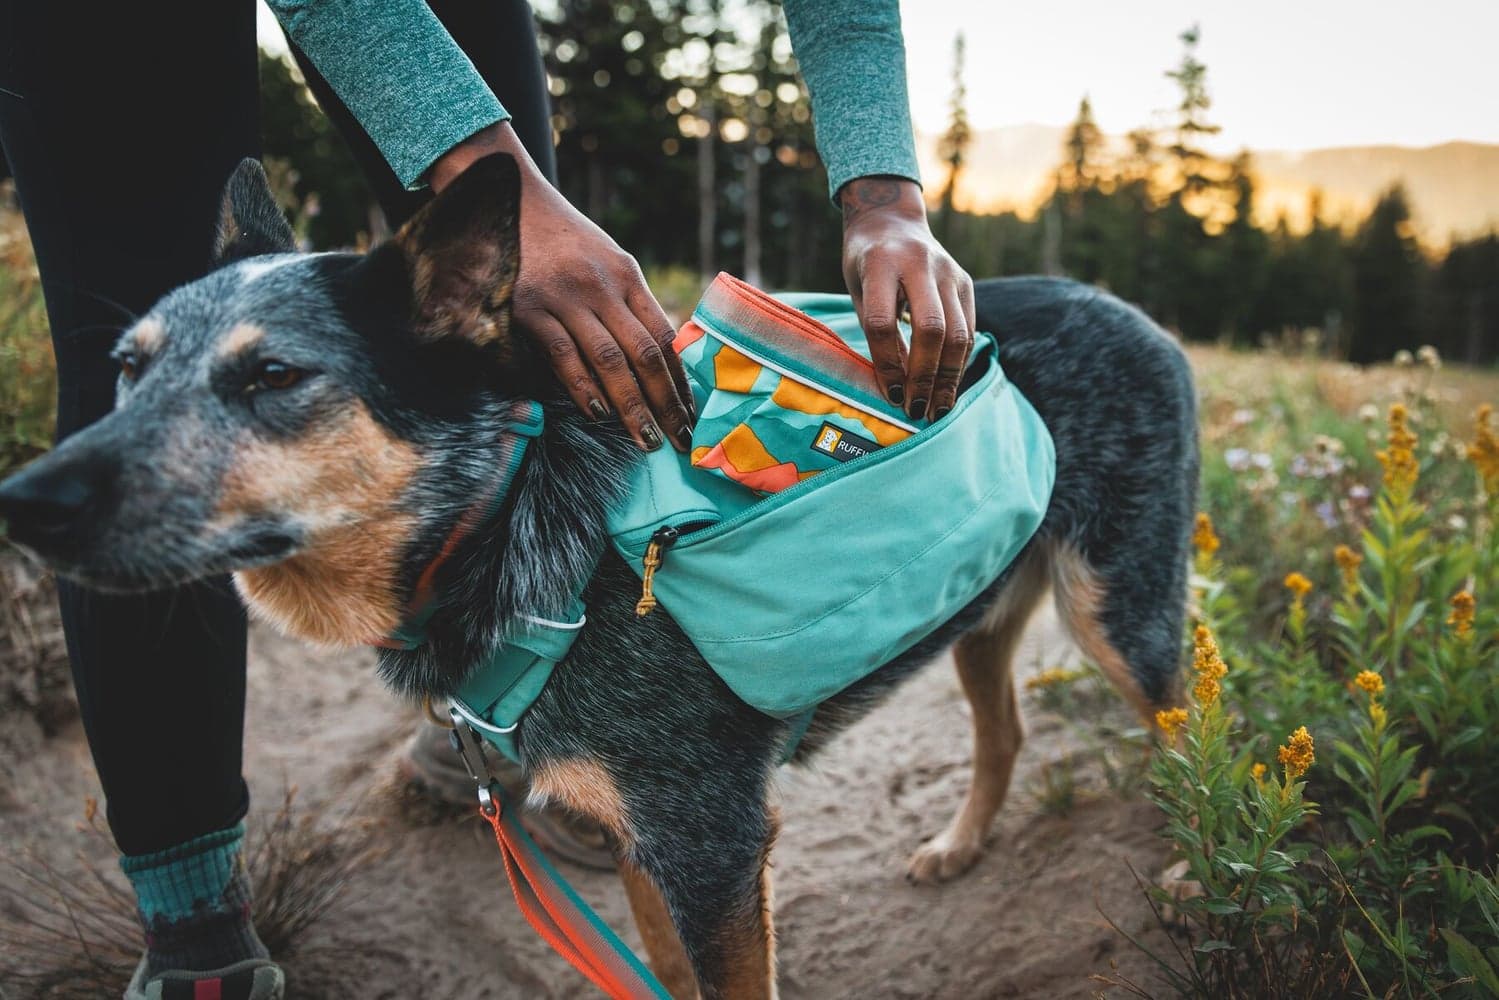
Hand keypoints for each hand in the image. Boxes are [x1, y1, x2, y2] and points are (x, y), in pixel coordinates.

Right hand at [431, 123, 694, 451]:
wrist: (506, 200)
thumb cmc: (561, 240)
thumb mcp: (605, 261)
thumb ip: (627, 303)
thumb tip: (657, 356)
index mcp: (627, 275)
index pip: (663, 336)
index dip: (679, 379)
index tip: (690, 412)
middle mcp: (602, 286)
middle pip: (644, 354)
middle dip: (665, 402)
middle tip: (678, 440)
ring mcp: (566, 297)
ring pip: (609, 361)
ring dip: (631, 406)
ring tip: (645, 439)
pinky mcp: (530, 308)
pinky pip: (564, 355)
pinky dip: (583, 387)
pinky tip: (598, 413)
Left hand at [839, 176, 975, 421]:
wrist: (891, 219)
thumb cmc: (866, 264)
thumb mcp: (859, 290)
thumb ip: (876, 331)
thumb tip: (895, 388)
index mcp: (880, 263)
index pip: (883, 321)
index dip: (887, 363)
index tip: (891, 396)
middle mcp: (919, 263)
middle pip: (930, 328)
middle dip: (925, 376)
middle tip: (917, 409)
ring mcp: (948, 271)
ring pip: (958, 332)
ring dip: (948, 377)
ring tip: (938, 408)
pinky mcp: (965, 282)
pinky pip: (968, 329)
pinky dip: (959, 362)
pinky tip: (948, 386)